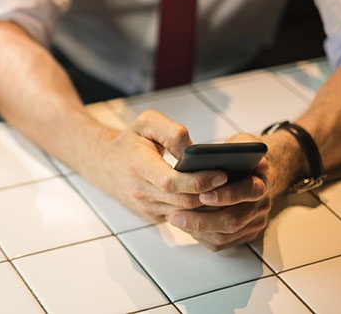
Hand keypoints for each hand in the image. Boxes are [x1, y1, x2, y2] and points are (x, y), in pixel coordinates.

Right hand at [95, 110, 231, 220]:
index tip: (222, 173)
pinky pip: (182, 217)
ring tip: (230, 191)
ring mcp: (145, 208)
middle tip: (236, 183)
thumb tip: (195, 152)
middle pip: (184, 201)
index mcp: (138, 166)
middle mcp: (139, 191)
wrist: (105, 164)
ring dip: (209, 205)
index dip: (199, 180)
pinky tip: (214, 198)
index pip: (172, 182)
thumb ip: (172, 132)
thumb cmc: (130, 141)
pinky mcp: (152, 216)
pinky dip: (199, 210)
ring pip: (186, 213)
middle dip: (212, 194)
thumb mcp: (146, 122)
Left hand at [166, 133, 271, 250]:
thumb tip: (243, 157)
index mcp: (260, 182)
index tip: (202, 194)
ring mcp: (252, 223)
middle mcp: (260, 206)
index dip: (226, 195)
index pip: (248, 191)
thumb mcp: (241, 143)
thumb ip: (241, 147)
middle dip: (201, 219)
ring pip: (224, 235)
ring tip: (174, 218)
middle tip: (175, 214)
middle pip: (233, 220)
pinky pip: (220, 243)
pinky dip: (200, 236)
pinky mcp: (242, 235)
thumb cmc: (239, 158)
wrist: (251, 174)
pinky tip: (184, 225)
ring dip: (196, 229)